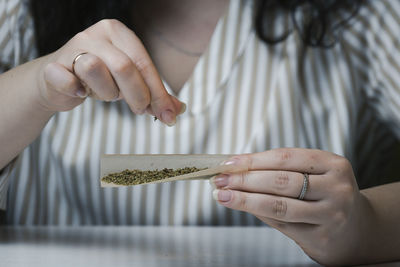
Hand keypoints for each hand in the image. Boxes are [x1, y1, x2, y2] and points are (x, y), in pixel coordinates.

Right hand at [37, 19, 183, 124]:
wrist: (58, 80)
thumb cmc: (100, 79)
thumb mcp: (130, 83)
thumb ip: (154, 94)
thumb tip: (178, 111)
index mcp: (118, 32)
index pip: (143, 62)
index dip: (158, 92)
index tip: (168, 115)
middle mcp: (96, 34)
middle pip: (124, 67)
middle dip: (138, 96)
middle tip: (139, 110)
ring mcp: (72, 47)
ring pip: (95, 70)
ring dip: (106, 92)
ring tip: (105, 94)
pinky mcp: (53, 66)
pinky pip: (67, 80)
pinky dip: (75, 90)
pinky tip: (78, 91)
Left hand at [211, 148, 372, 264]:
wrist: (354, 230)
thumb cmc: (324, 195)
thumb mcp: (313, 175)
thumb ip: (279, 170)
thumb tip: (236, 168)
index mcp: (333, 164)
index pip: (285, 157)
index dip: (253, 160)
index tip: (228, 163)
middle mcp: (337, 188)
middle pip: (280, 181)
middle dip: (244, 179)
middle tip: (220, 180)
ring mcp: (331, 214)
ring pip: (279, 205)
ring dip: (245, 199)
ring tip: (223, 195)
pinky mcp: (321, 236)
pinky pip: (282, 223)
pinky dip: (258, 213)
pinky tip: (242, 207)